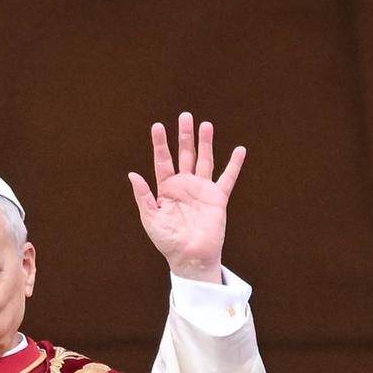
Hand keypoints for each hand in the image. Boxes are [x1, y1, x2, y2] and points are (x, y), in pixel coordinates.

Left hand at [127, 112, 245, 282]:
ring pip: (205, 160)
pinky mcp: (218, 198)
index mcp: (166, 189)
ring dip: (206, 143)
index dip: (160, 144)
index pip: (163, 161)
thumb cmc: (167, 241)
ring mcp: (202, 190)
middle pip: (185, 155)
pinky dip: (234, 164)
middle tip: (185, 116)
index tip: (157, 126)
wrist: (189, 257)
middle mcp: (185, 185)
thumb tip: (132, 174)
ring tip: (206, 125)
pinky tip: (239, 149)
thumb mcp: (150, 218)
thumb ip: (143, 196)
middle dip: (185, 136)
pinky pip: (228, 178)